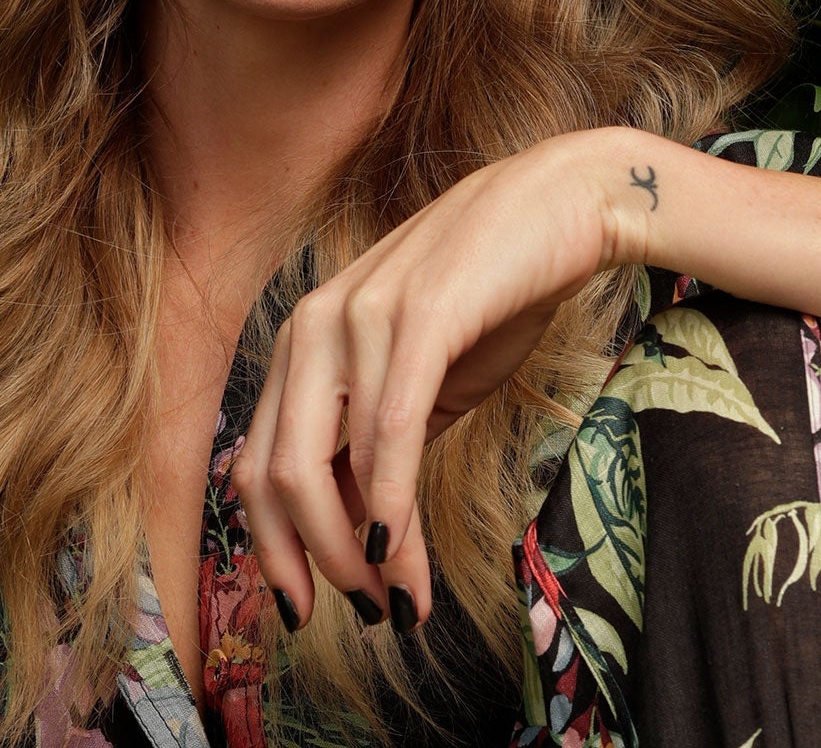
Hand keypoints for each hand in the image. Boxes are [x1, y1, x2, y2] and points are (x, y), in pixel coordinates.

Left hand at [231, 127, 653, 635]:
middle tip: (364, 614)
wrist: (563, 206)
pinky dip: (389, 503)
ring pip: (319, 463)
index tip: (312, 606)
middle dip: (310, 562)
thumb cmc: (494, 295)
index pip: (256, 460)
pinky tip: (402, 551)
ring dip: (357, 552)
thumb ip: (378, 443)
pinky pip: (387, 428)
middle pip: (272, 473)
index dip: (274, 546)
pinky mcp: (418, 313)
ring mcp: (359, 314)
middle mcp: (312, 323)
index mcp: (305, 338)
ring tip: (398, 601)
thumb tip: (355, 537)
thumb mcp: (423, 383)